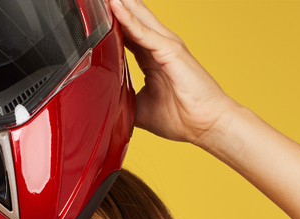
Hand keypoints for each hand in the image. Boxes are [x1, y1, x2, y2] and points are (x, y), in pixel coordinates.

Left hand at [108, 0, 235, 145]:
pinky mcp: (170, 50)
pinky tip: (115, 6)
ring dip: (120, 4)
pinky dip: (128, 19)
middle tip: (95, 0)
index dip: (110, 23)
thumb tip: (106, 106)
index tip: (93, 16)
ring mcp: (165, 45)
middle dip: (115, 6)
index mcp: (151, 58)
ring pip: (137, 17)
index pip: (126, 33)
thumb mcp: (141, 109)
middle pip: (132, 18)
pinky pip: (144, 31)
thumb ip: (123, 100)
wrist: (207, 125)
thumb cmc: (183, 118)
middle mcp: (159, 46)